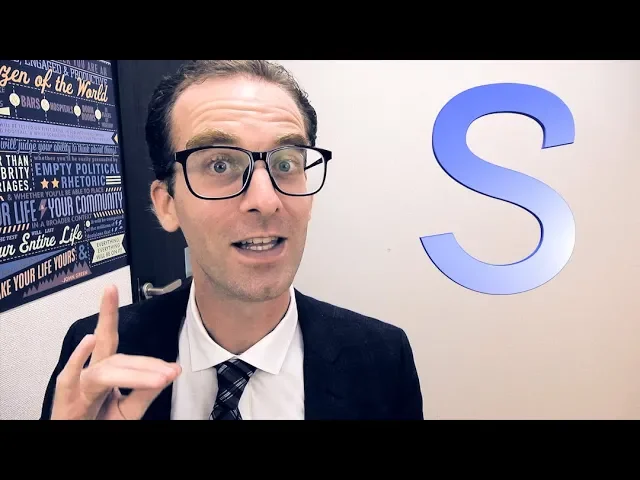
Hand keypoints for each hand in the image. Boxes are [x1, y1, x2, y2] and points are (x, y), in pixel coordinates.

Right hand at [50, 285, 180, 419]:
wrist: (77, 440)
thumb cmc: (97, 423)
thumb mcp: (128, 410)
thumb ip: (145, 391)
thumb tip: (171, 371)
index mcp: (107, 375)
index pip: (129, 358)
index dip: (151, 363)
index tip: (174, 369)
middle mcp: (92, 375)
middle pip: (105, 342)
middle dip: (106, 313)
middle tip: (111, 289)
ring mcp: (77, 385)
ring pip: (105, 368)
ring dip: (135, 371)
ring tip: (160, 374)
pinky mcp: (65, 399)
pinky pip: (70, 377)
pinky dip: (78, 358)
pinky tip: (89, 341)